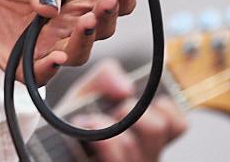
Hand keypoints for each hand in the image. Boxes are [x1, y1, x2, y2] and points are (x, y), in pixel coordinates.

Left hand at [0, 0, 135, 83]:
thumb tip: (54, 5)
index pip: (111, 1)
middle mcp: (64, 23)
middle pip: (101, 30)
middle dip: (107, 18)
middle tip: (104, 2)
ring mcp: (44, 44)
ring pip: (77, 54)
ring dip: (85, 42)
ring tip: (84, 24)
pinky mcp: (18, 62)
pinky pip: (40, 75)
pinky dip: (50, 70)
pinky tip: (56, 58)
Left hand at [57, 59, 188, 161]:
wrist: (51, 141)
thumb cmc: (75, 119)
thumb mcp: (90, 91)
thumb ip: (107, 77)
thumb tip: (126, 87)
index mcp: (148, 133)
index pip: (178, 124)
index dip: (166, 107)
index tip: (139, 98)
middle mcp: (144, 154)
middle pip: (157, 129)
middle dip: (129, 110)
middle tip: (110, 109)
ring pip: (133, 145)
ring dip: (107, 126)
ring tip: (89, 121)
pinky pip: (116, 156)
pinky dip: (101, 141)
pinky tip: (87, 133)